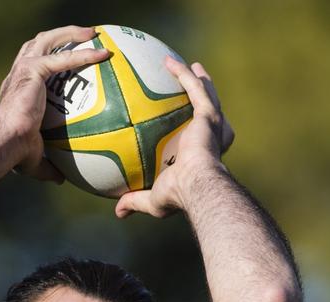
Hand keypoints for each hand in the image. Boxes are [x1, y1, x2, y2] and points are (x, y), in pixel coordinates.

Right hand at [0, 26, 111, 181]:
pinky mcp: (33, 70)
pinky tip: (101, 54)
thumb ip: (48, 166)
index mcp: (17, 91)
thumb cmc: (13, 154)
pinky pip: (63, 57)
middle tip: (82, 37)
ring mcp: (24, 70)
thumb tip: (60, 179)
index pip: (32, 67)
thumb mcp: (34, 160)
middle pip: (38, 44)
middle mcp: (18, 75)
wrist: (5, 143)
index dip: (47, 59)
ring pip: (48, 39)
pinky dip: (83, 54)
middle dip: (59, 36)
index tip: (65, 60)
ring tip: (92, 34)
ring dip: (70, 33)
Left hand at [115, 58, 234, 217]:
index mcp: (201, 155)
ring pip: (205, 93)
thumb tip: (118, 212)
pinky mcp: (208, 115)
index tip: (184, 121)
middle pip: (207, 111)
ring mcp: (211, 124)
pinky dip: (183, 74)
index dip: (193, 128)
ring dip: (194, 78)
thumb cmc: (177, 196)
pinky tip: (169, 62)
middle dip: (201, 96)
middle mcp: (210, 137)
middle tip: (192, 84)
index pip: (199, 139)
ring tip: (186, 65)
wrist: (195, 186)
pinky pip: (194, 88)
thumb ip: (135, 200)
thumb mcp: (152, 200)